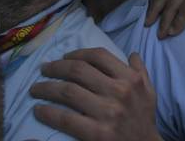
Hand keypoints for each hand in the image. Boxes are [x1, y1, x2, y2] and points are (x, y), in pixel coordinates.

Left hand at [30, 49, 160, 140]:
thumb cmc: (144, 119)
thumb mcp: (149, 92)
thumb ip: (140, 71)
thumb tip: (132, 54)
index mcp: (130, 79)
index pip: (99, 55)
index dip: (77, 53)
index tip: (65, 56)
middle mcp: (119, 92)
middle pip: (78, 70)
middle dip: (56, 67)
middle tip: (43, 69)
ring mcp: (108, 113)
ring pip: (68, 92)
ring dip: (46, 88)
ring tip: (35, 89)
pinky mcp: (97, 133)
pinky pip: (65, 119)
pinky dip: (48, 113)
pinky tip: (39, 111)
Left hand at [145, 0, 184, 39]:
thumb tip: (159, 9)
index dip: (153, 4)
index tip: (147, 17)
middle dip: (154, 13)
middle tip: (147, 26)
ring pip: (172, 5)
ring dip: (164, 22)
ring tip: (161, 35)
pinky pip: (183, 11)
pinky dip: (177, 23)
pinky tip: (173, 33)